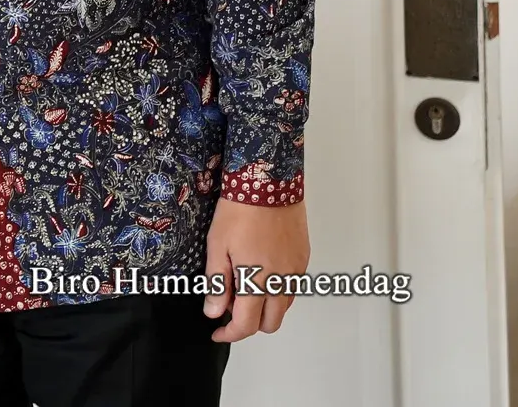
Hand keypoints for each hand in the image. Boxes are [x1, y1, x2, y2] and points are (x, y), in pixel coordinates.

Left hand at [203, 197, 309, 341]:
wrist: (269, 183)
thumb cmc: (239, 212)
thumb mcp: (217, 246)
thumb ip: (217, 282)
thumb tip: (214, 312)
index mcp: (257, 281)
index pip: (246, 324)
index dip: (229, 333)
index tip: (217, 331)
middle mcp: (281, 282)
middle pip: (270, 323)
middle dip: (249, 324)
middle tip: (229, 307)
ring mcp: (295, 271)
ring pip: (283, 307)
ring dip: (265, 307)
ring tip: (243, 286)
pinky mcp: (303, 260)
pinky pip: (291, 288)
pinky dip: (276, 291)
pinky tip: (260, 272)